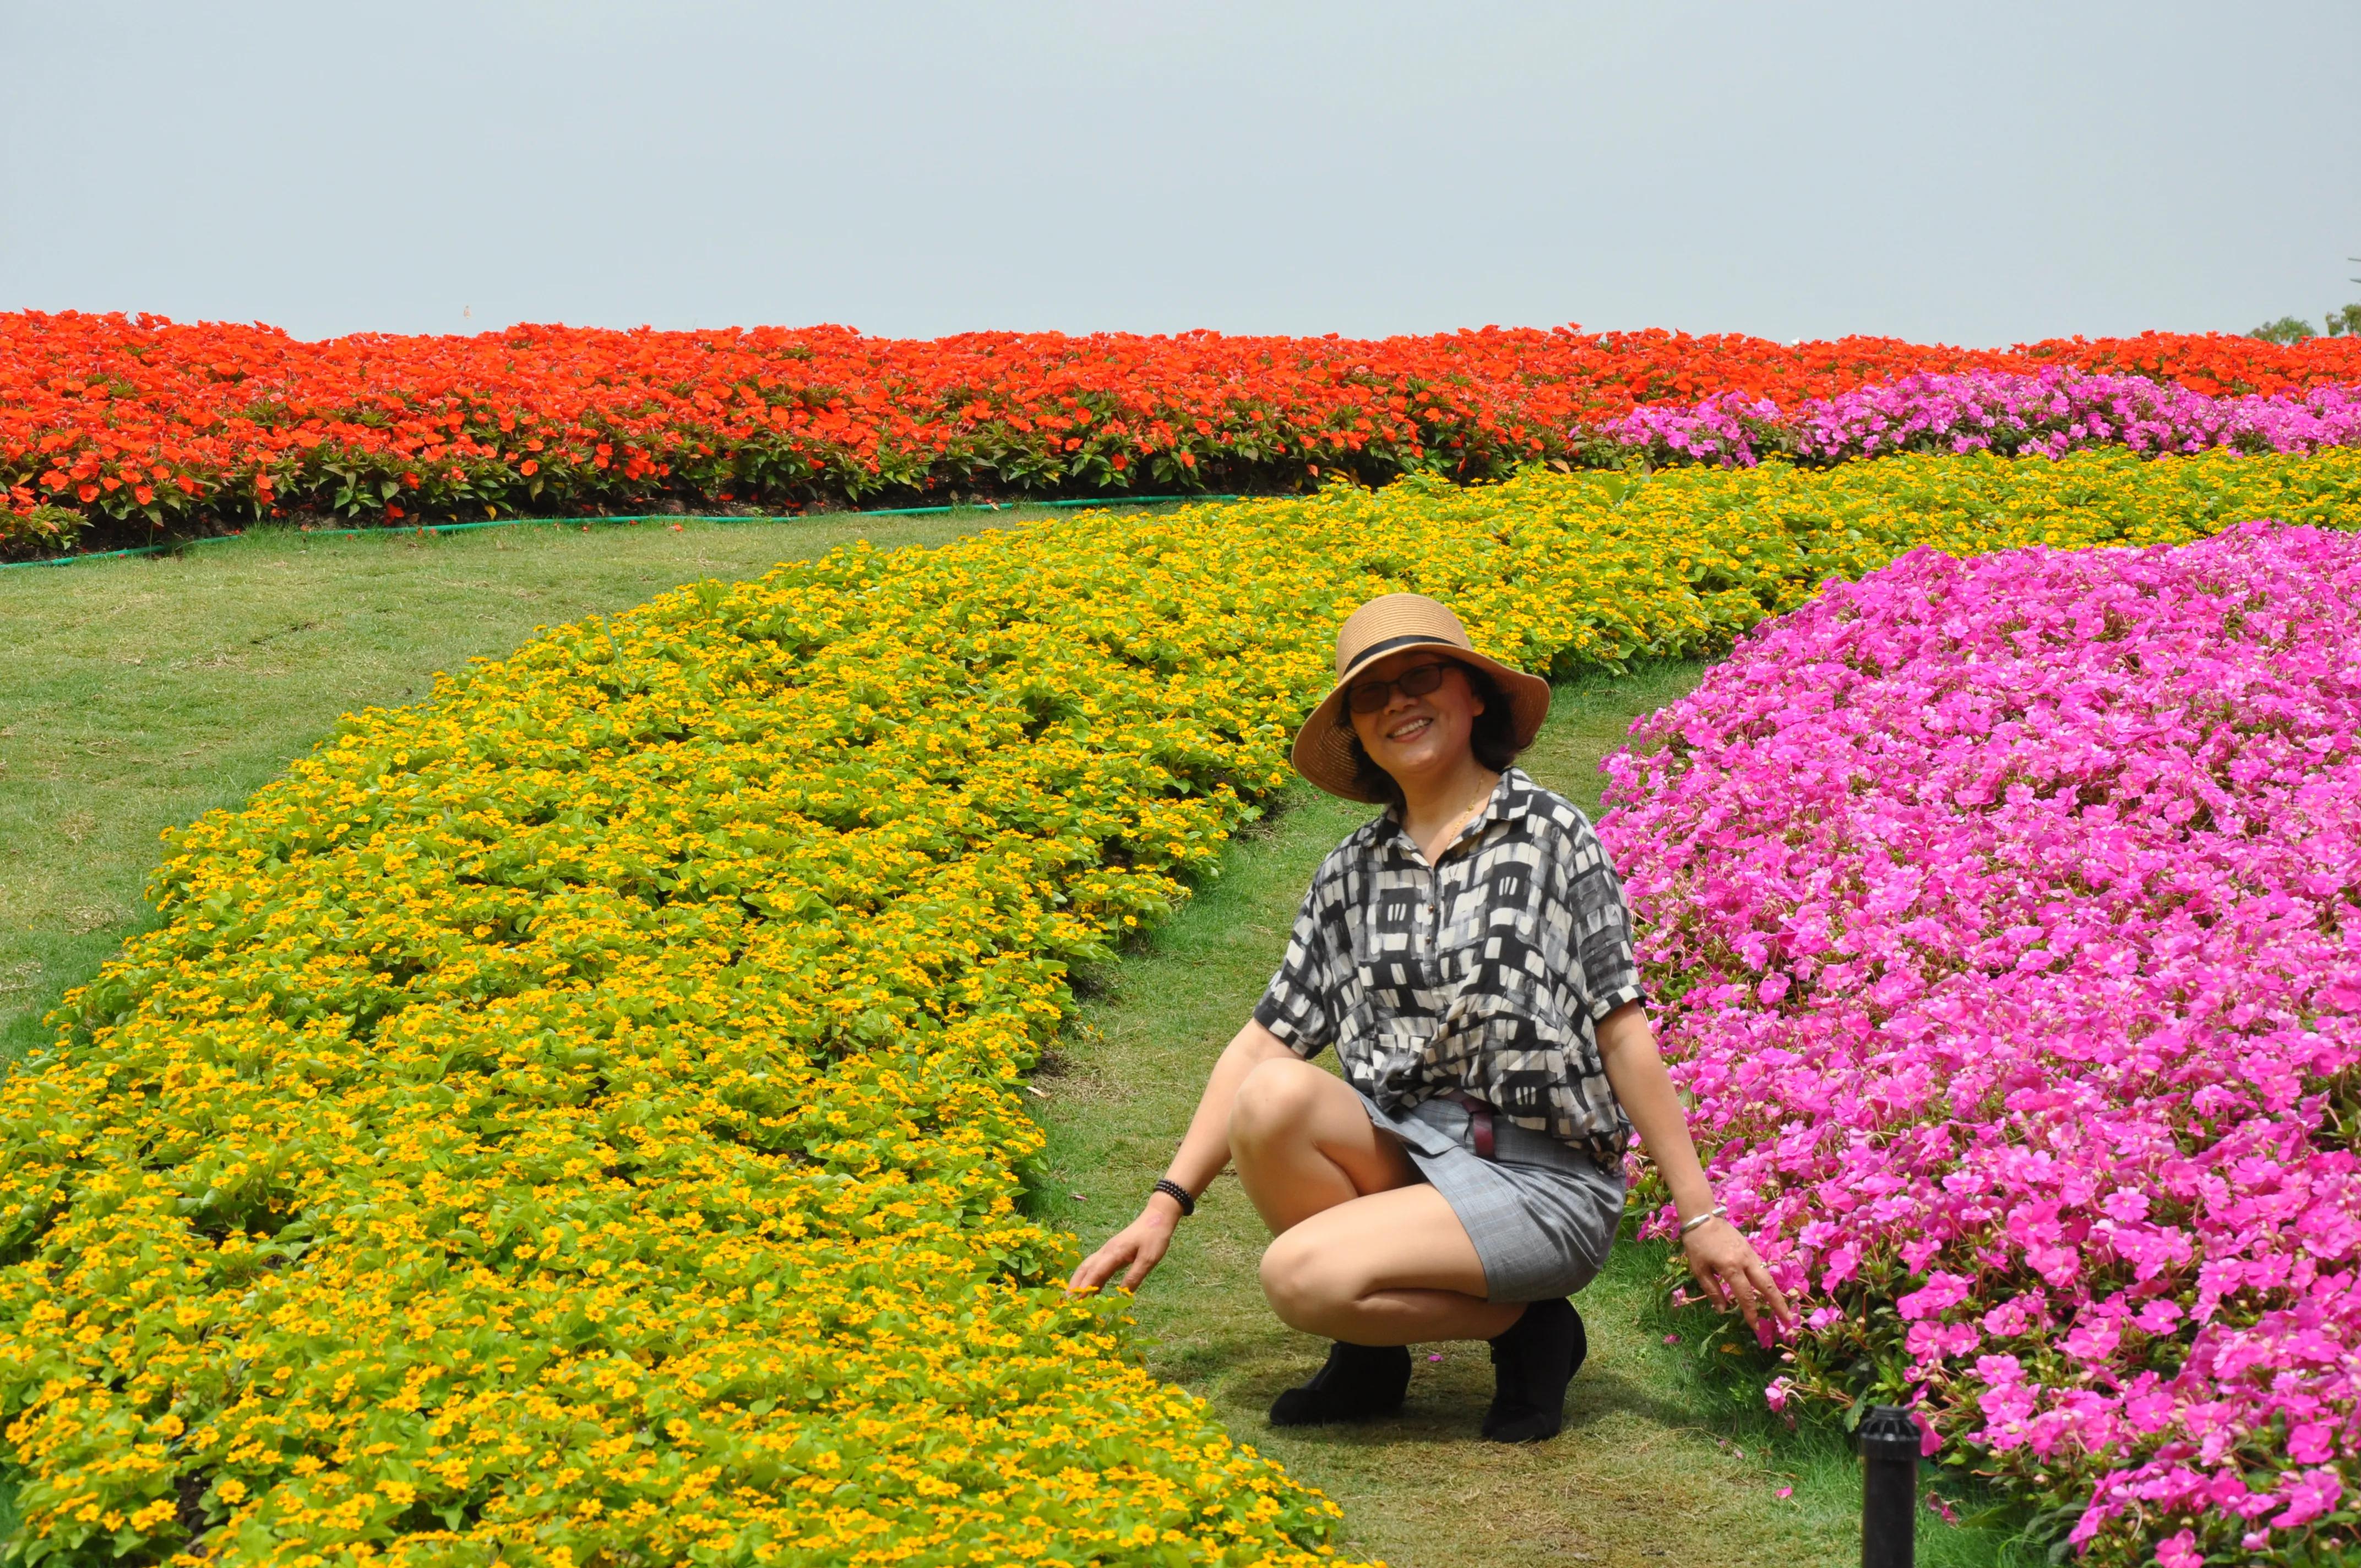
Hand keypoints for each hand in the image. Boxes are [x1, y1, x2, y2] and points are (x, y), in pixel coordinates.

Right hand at [1066, 1204, 1179, 1296]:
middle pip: (1085, 1269)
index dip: (1085, 1288)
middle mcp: (1106, 1251)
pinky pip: (1096, 1266)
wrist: (1157, 1217)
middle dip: (1075, 1285)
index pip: (1095, 1273)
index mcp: (1114, 1252)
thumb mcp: (1149, 1259)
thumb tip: (1123, 1295)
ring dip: (1079, 1281)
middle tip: (1067, 1303)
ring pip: (1088, 1267)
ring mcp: (1107, 1251)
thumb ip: (1135, 1276)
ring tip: (1074, 1298)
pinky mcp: (1112, 1252)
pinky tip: (1090, 1289)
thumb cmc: (1154, 1237)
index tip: (1076, 1302)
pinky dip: (1090, 1278)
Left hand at [1681, 1217, 1796, 1335]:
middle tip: (1788, 1320)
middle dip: (1778, 1304)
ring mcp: (1750, 1254)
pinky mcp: (1750, 1250)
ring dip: (1776, 1294)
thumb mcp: (1699, 1269)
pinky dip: (1768, 1282)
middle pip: (1766, 1286)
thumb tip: (1723, 1310)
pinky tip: (1769, 1291)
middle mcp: (1745, 1261)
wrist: (1703, 1216)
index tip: (1755, 1327)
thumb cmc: (1697, 1244)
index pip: (1745, 1295)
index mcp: (1731, 1267)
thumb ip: (1712, 1291)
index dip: (1751, 1312)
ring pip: (1767, 1277)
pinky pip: (1762, 1269)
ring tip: (1783, 1309)